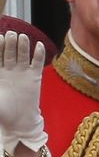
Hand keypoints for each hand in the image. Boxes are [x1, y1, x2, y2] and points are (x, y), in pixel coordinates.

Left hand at [0, 31, 45, 152]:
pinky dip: (38, 55)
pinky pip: (36, 64)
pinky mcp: (34, 78)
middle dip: (9, 44)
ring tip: (22, 37)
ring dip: (22, 46)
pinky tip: (38, 45)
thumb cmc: (2, 112)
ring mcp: (22, 73)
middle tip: (10, 34)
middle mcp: (10, 70)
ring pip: (22, 56)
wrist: (19, 122)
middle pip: (9, 53)